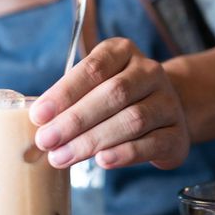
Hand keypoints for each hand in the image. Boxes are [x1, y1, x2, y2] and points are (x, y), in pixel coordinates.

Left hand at [30, 37, 189, 169]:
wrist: (162, 112)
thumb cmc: (114, 101)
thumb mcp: (92, 89)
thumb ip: (69, 102)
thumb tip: (38, 127)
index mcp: (123, 53)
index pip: (94, 68)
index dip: (64, 92)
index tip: (38, 116)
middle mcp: (149, 73)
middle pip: (113, 95)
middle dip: (74, 120)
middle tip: (46, 141)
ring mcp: (168, 103)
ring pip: (132, 121)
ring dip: (92, 141)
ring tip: (62, 157)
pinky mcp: (177, 135)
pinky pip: (151, 144)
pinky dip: (124, 153)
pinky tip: (102, 161)